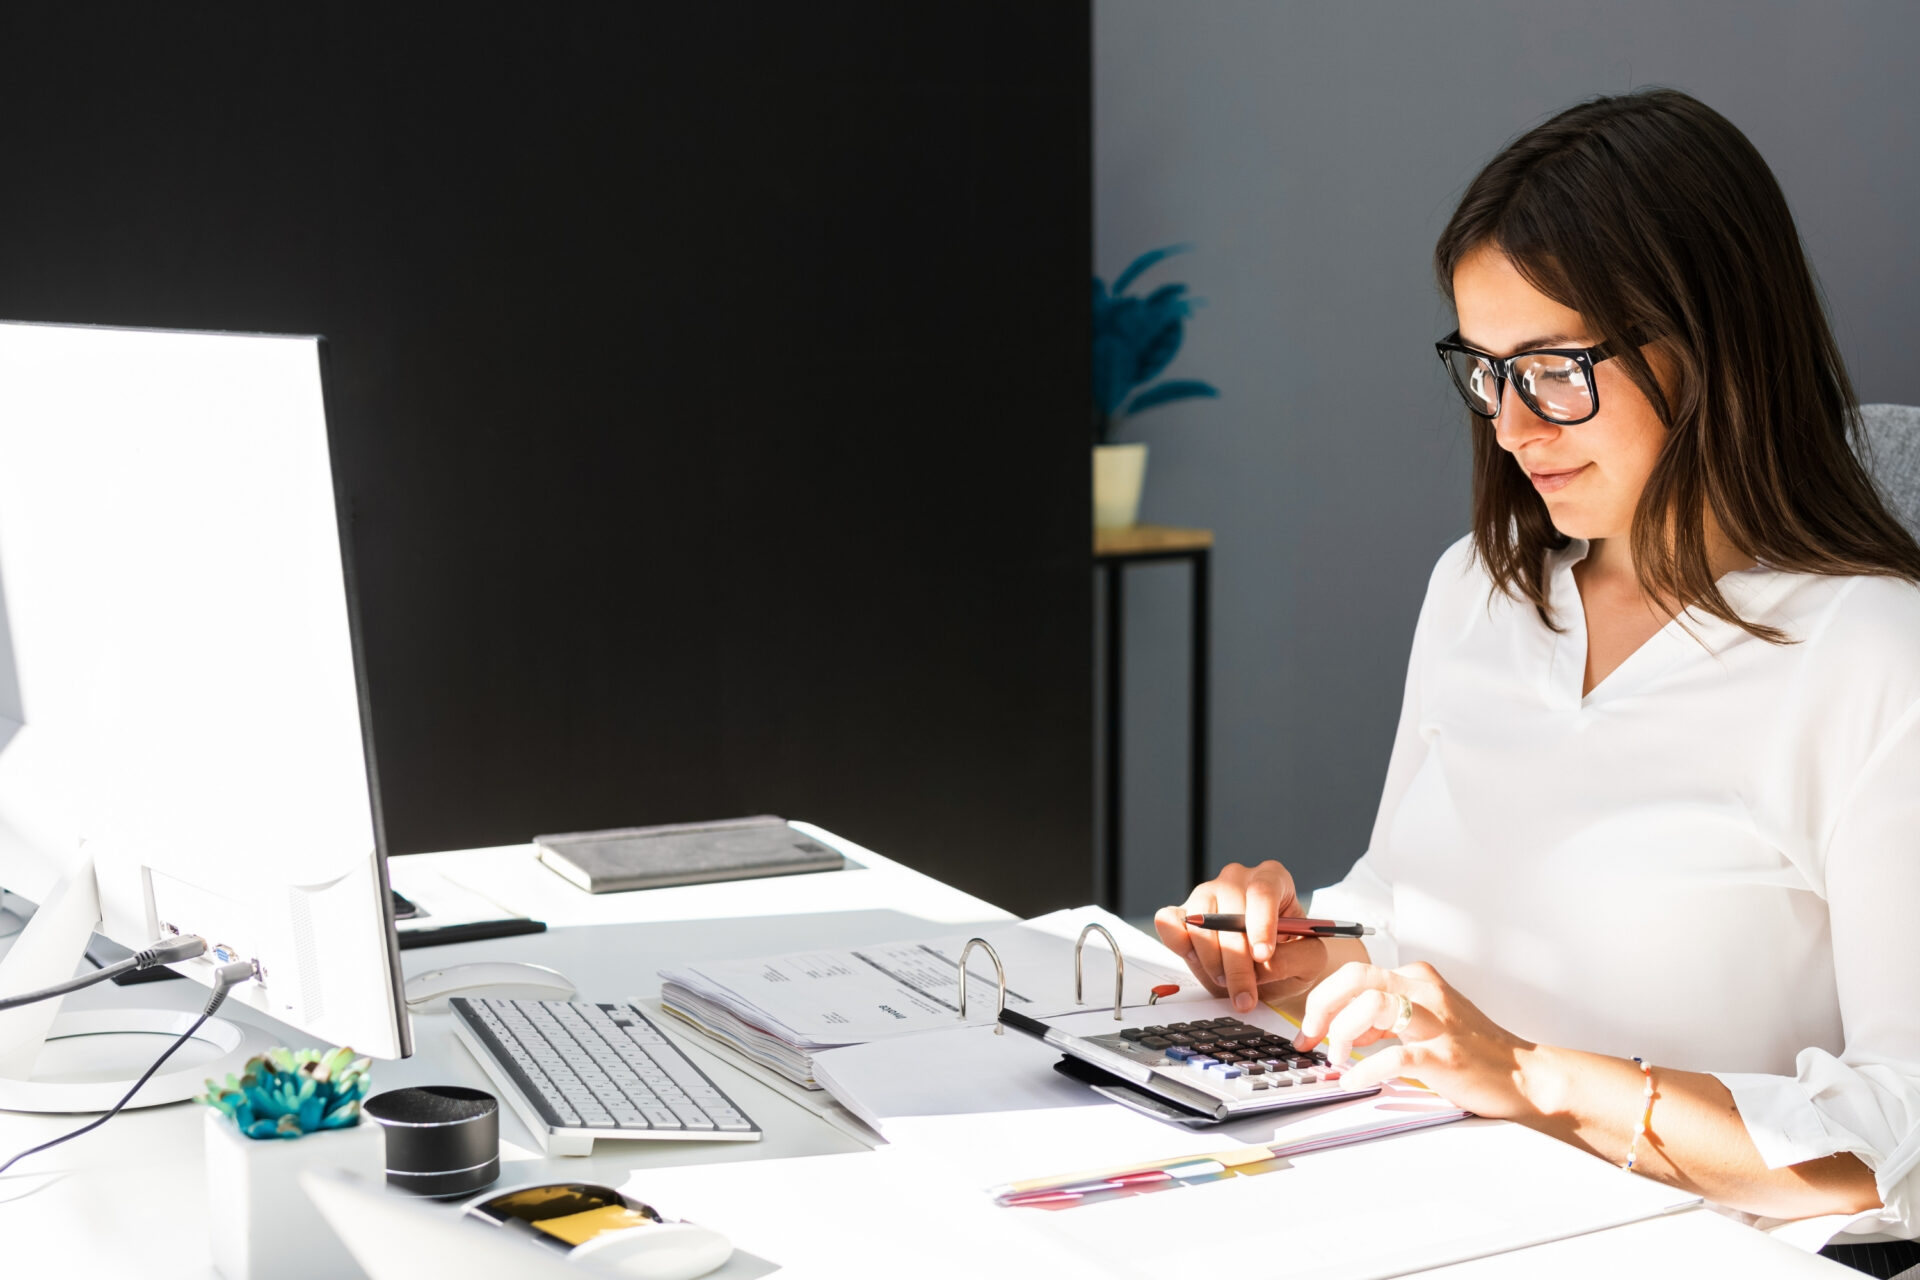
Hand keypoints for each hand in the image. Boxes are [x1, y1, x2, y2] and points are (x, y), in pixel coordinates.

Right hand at [1153, 861, 1338, 1012]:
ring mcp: (1206, 893)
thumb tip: (1265, 961)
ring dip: (1211, 960)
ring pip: (1199, 921)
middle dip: (1236, 961)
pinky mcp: (1181, 912)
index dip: (1261, 924)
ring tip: (1226, 983)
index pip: (1264, 890)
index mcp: (1273, 879)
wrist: (1265, 970)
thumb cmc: (1289, 958)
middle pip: (1230, 912)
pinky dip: (1178, 944)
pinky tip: (1196, 961)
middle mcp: (1237, 879)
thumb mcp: (1309, 961)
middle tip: (1244, 996)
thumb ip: (1297, 958)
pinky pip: (1169, 921)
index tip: (1263, 956)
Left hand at [1294, 959, 1536, 1118]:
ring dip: (1342, 1033)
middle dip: (1321, 1006)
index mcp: (1417, 979)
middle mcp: (1425, 991)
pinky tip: (1355, 1081)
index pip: (1354, 974)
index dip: (1322, 1001)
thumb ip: (1383, 1021)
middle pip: (1356, 977)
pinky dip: (1366, 1070)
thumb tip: (1342, 1032)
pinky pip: (1394, 1055)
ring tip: (1338, 1059)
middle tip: (1311, 1036)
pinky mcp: (1444, 1056)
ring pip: (1371, 1004)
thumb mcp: (1424, 1021)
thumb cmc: (1473, 1049)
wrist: (1524, 1075)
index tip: (1309, 1029)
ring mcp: (1436, 1022)